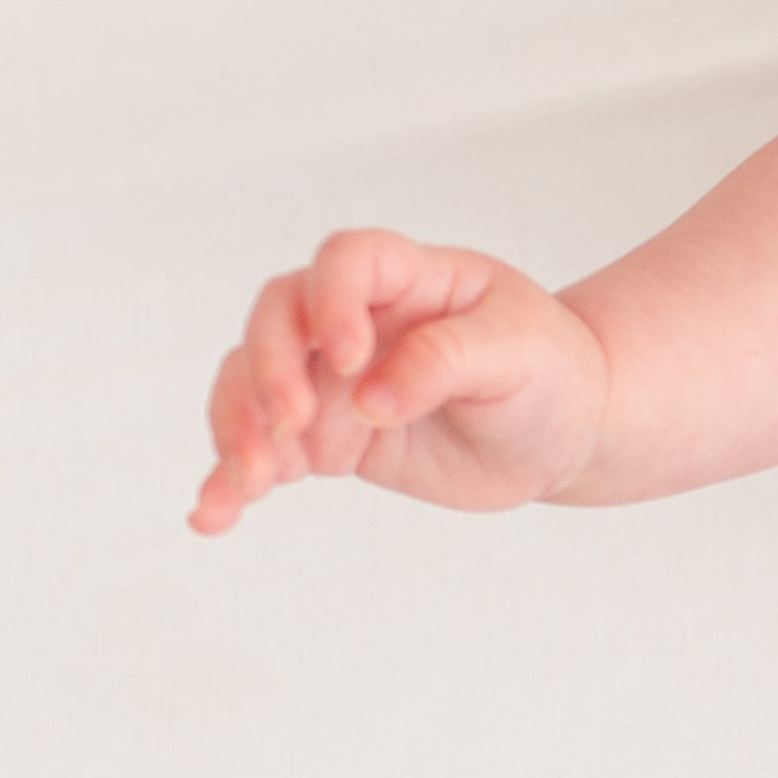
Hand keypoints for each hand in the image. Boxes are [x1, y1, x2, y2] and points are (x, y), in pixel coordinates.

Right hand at [191, 229, 610, 533]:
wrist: (563, 430)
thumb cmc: (550, 372)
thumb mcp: (520, 354)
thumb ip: (445, 362)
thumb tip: (369, 401)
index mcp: (410, 277)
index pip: (346, 261)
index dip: (332, 301)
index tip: (353, 361)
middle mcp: (356, 320)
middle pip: (278, 319)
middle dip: (270, 371)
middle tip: (291, 425)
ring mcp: (332, 378)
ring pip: (252, 384)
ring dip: (239, 428)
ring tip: (252, 481)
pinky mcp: (326, 436)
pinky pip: (264, 452)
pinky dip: (232, 481)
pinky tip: (213, 516)